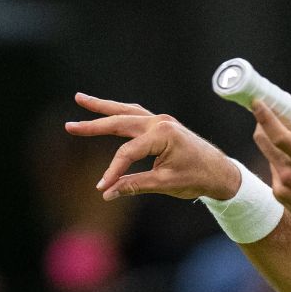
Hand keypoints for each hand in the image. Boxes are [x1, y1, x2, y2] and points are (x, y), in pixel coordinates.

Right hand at [65, 94, 241, 200]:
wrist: (221, 172)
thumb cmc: (197, 178)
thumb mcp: (165, 184)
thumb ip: (134, 185)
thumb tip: (107, 192)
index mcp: (162, 135)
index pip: (127, 153)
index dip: (113, 171)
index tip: (102, 187)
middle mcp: (161, 122)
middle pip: (120, 122)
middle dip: (94, 124)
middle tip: (69, 126)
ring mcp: (162, 121)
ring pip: (126, 112)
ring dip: (104, 107)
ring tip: (80, 99)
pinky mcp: (163, 125)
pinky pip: (137, 115)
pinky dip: (121, 113)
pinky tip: (108, 111)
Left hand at [251, 99, 290, 241]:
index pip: (277, 133)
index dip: (264, 116)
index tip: (257, 102)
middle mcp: (289, 173)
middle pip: (263, 141)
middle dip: (263, 125)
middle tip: (272, 116)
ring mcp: (281, 186)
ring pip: (269, 155)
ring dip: (275, 145)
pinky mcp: (279, 196)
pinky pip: (275, 171)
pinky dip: (282, 163)